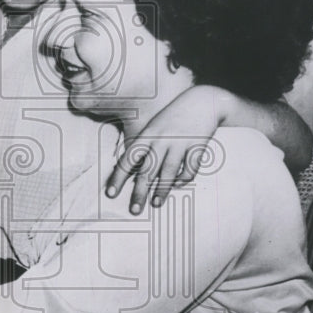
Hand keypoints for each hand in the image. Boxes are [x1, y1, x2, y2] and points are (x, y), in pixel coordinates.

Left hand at [106, 86, 224, 212]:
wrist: (202, 101)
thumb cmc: (173, 118)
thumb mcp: (154, 127)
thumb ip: (145, 147)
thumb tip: (134, 173)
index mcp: (147, 135)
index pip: (128, 159)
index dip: (118, 177)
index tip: (110, 193)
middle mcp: (161, 140)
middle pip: (147, 170)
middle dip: (139, 191)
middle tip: (134, 210)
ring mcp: (180, 143)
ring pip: (168, 172)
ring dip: (161, 190)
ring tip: (156, 204)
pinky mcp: (197, 146)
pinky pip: (190, 168)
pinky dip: (184, 178)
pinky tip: (179, 185)